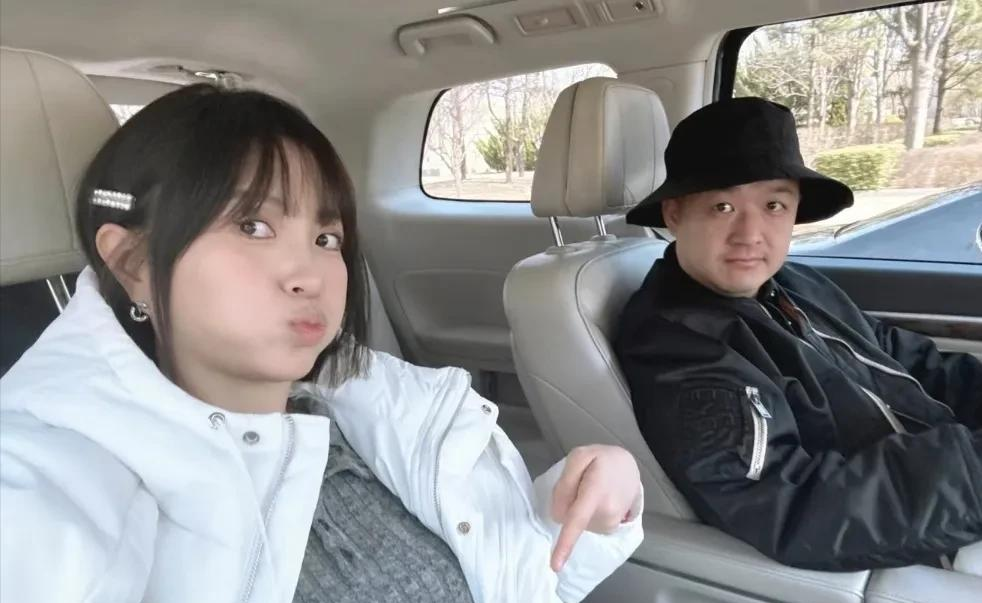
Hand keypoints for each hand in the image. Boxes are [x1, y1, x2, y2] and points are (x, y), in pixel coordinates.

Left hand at [549, 445, 640, 571]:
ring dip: (578, 507)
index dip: (565, 544)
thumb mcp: (579, 457)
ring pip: (577, 523)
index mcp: (596, 493)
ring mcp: (612, 523)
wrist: (629, 466)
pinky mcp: (612, 528)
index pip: (578, 520)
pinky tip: (598, 498)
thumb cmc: (602, 460)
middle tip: (582, 481)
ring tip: (593, 488)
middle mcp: (607, 513)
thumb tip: (558, 517)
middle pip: (569, 518)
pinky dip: (586, 514)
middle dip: (567, 502)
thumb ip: (564, 484)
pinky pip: (586, 525)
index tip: (555, 566)